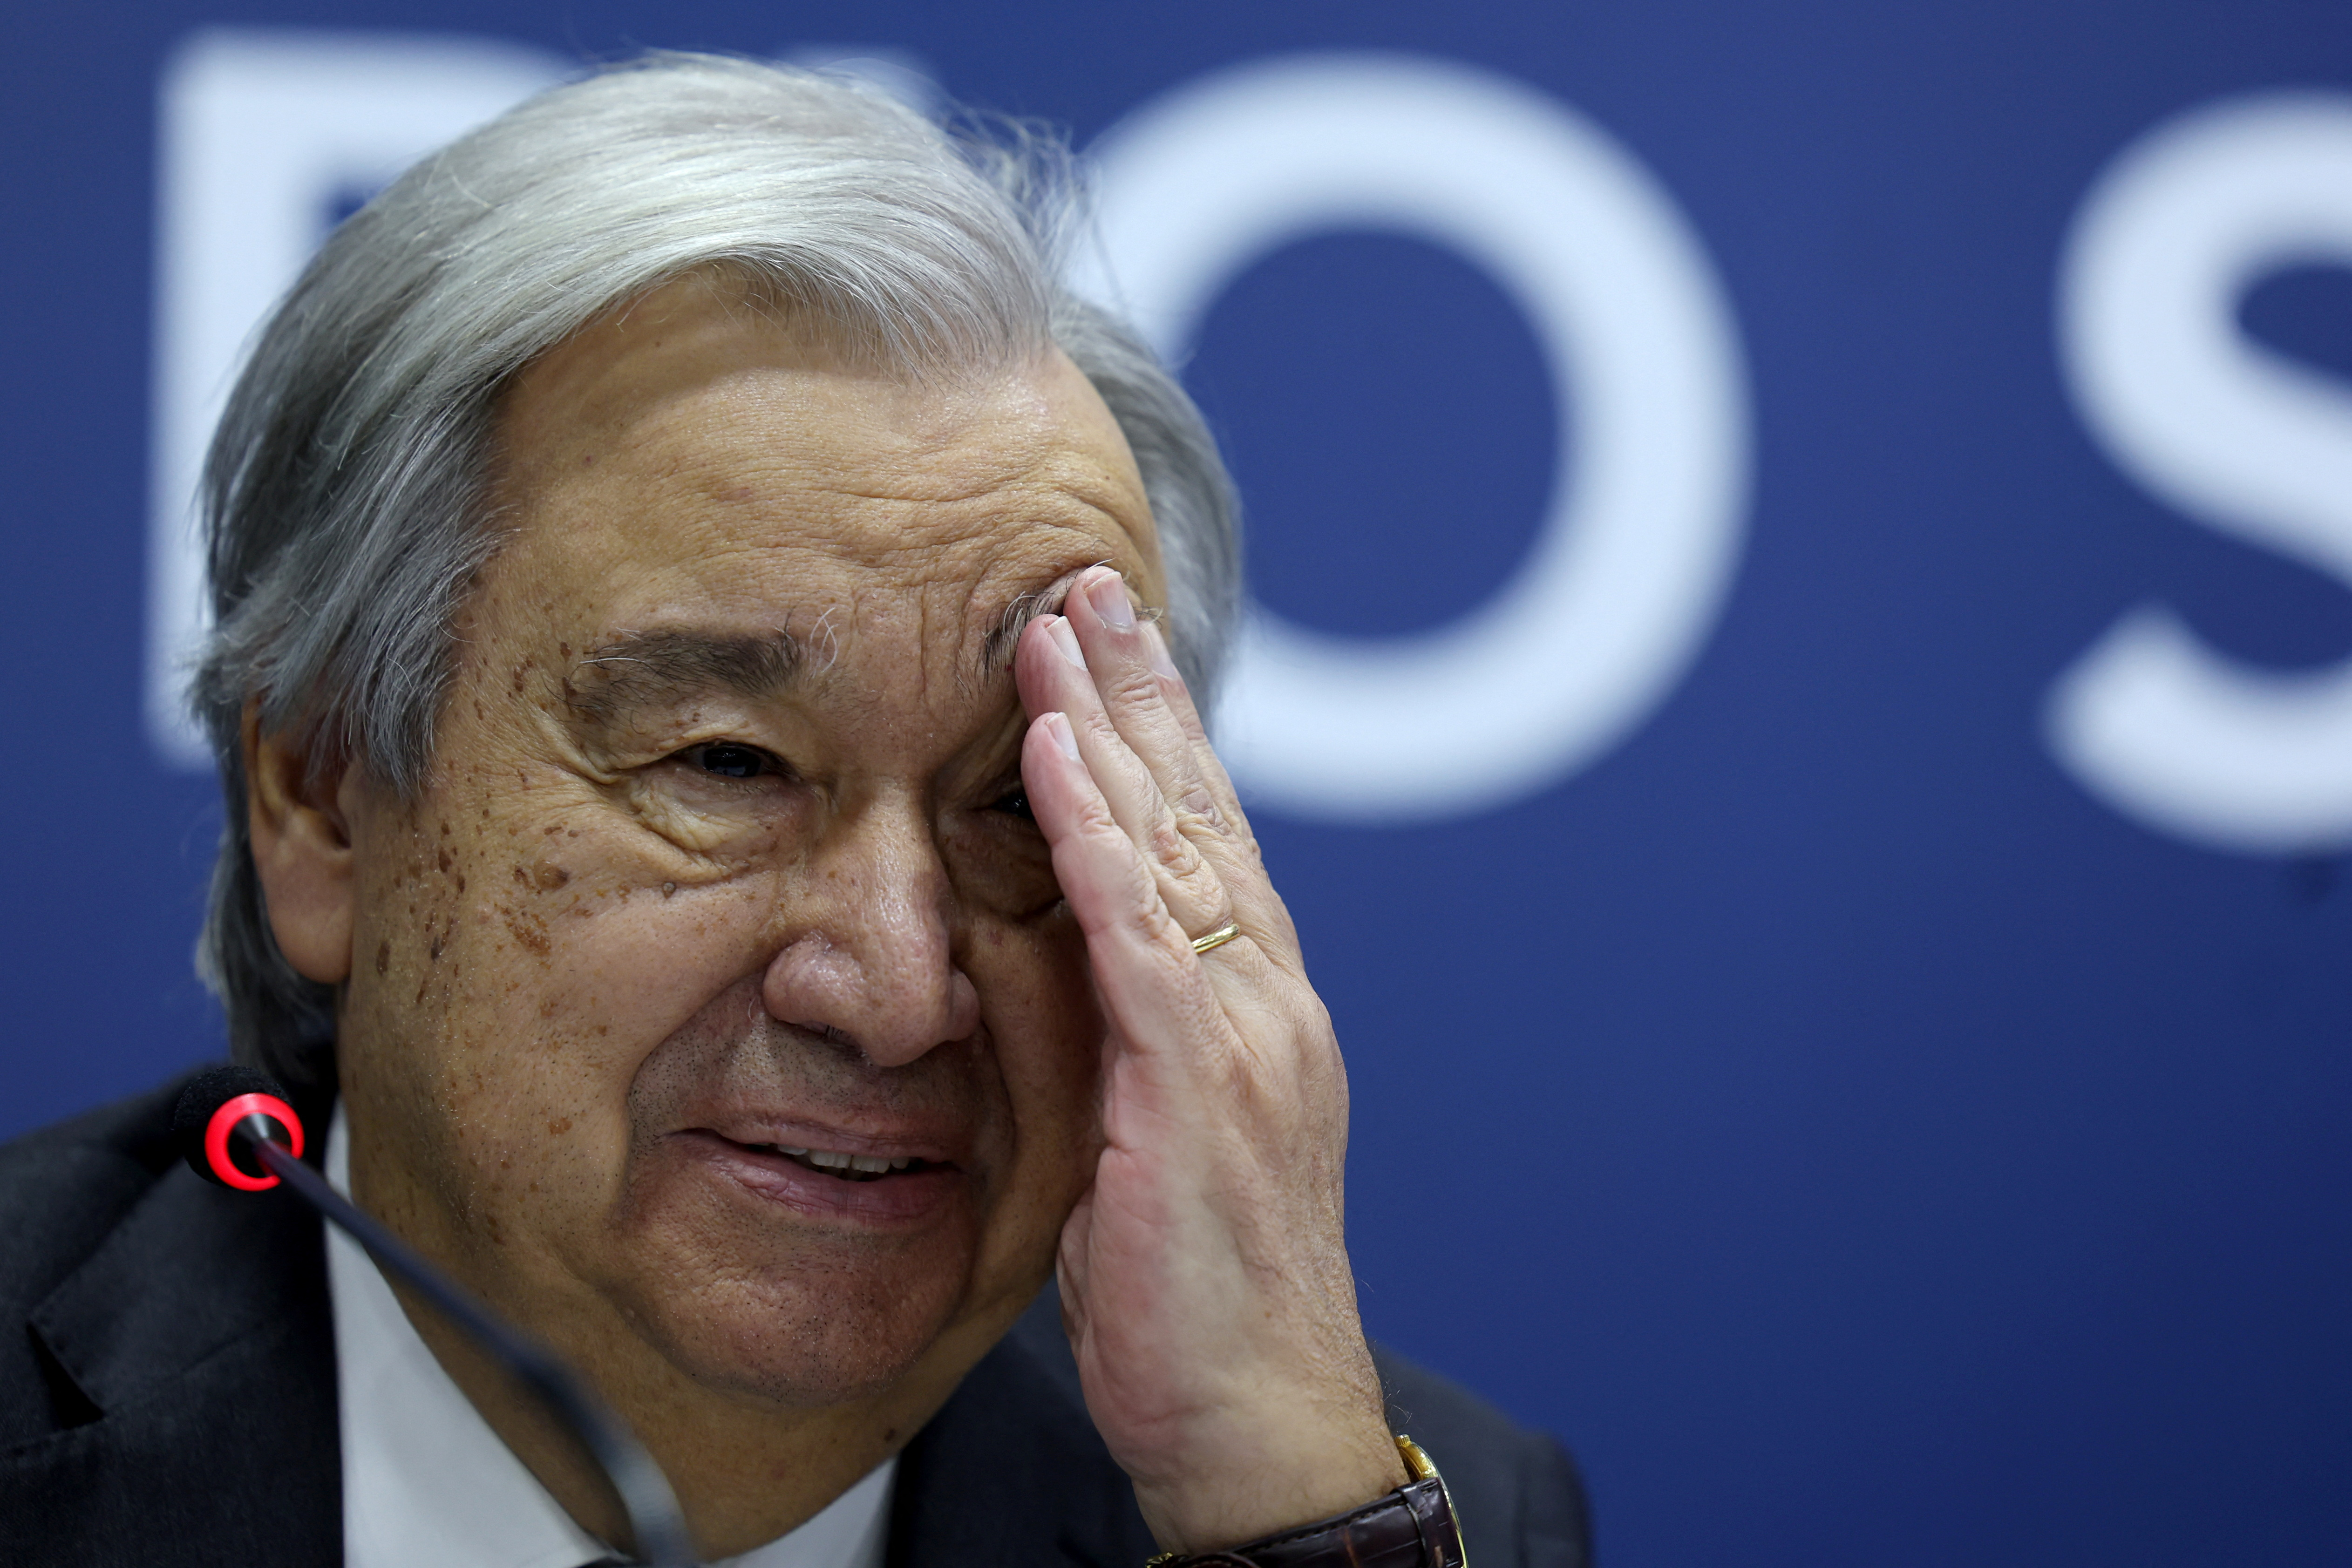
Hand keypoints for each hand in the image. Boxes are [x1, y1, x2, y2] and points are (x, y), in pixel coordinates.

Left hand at [1014, 567, 1407, 1553]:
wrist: (1261, 1415)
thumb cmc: (1201, 1292)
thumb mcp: (1154, 1140)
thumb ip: (1127, 1036)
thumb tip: (1066, 963)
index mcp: (1252, 1009)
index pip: (1203, 841)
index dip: (1156, 737)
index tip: (1111, 648)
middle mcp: (1263, 998)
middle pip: (1198, 814)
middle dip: (1138, 693)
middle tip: (1088, 587)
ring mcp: (1244, 1034)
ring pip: (1173, 849)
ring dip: (1109, 733)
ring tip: (1059, 634)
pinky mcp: (1199, 1086)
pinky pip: (1142, 939)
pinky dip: (1101, 843)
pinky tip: (1061, 765)